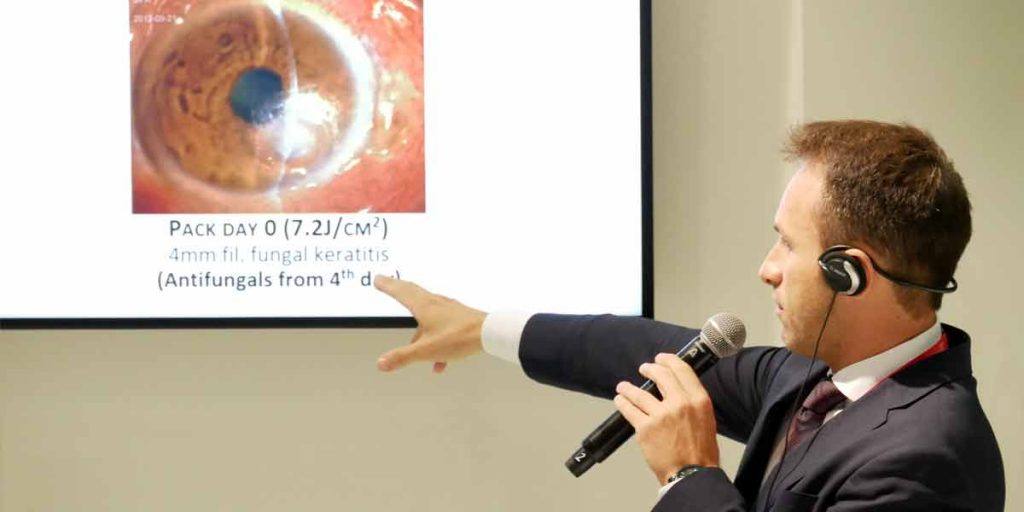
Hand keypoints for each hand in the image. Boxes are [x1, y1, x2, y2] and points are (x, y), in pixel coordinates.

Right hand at [373, 275, 486, 372]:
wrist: (490, 334)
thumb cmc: (458, 337)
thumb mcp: (426, 350)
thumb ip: (403, 357)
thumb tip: (381, 363)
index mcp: (424, 306)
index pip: (401, 292)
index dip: (388, 285)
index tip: (378, 279)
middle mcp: (435, 304)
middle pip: (412, 294)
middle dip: (399, 291)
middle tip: (389, 284)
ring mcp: (448, 310)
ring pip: (427, 315)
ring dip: (418, 328)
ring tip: (414, 348)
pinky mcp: (459, 318)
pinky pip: (442, 329)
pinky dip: (436, 342)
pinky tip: (440, 362)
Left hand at [613, 353, 719, 484]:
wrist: (692, 474)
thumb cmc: (700, 452)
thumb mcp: (705, 419)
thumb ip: (692, 402)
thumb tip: (677, 389)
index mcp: (699, 400)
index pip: (682, 370)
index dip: (669, 360)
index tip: (661, 358)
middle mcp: (680, 404)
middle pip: (661, 375)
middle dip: (650, 369)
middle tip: (644, 368)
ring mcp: (661, 415)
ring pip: (639, 393)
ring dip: (628, 388)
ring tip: (623, 387)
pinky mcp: (645, 428)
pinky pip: (629, 410)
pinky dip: (622, 403)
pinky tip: (620, 401)